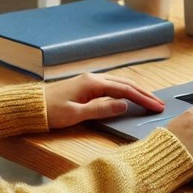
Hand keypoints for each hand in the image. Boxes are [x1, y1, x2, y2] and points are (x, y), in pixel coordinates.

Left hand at [44, 72, 164, 128]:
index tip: (157, 107)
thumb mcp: (76, 114)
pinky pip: (111, 86)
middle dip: (144, 93)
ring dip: (135, 91)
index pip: (125, 89)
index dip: (143, 98)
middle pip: (125, 83)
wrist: (32, 106)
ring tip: (149, 100)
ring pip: (119, 83)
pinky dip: (125, 90)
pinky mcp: (86, 85)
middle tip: (160, 104)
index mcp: (93, 83)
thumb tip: (124, 104)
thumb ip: (101, 109)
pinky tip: (129, 96)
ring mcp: (90, 80)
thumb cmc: (51, 111)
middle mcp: (93, 78)